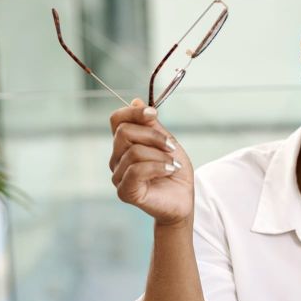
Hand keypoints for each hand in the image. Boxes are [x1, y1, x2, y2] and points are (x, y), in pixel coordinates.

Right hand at [109, 98, 193, 225]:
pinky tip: (170, 171)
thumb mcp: (167, 142)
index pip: (116, 119)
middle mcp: (117, 159)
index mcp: (125, 144)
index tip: (153, 113)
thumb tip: (136, 101)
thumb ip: (152, 125)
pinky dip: (158, 167)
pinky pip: (136, 170)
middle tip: (171, 147)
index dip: (133, 112)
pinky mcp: (124, 191)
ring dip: (160, 155)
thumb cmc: (175, 171)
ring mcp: (118, 176)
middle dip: (153, 135)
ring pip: (133, 151)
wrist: (183, 199)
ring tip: (173, 164)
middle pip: (124, 132)